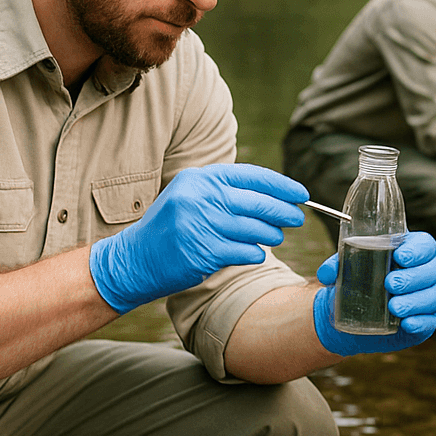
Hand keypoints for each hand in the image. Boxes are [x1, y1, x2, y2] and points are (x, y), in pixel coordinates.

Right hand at [88, 164, 306, 312]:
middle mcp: (200, 198)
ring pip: (255, 230)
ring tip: (277, 236)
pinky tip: (256, 253)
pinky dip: (255, 253)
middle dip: (284, 211)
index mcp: (200, 178)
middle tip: (299, 217)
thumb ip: (225, 191)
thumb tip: (275, 195)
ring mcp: (200, 225)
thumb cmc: (170, 226)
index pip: (252, 176)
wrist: (134, 258)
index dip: (281, 185)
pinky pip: (244, 252)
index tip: (301, 193)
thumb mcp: (191, 195)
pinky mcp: (203, 252)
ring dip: (272, 234)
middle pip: (258, 203)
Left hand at [313, 231, 435, 355]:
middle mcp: (430, 271)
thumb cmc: (361, 280)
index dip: (417, 250)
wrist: (359, 313)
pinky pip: (430, 321)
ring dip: (414, 302)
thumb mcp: (348, 269)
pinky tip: (406, 324)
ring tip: (394, 307)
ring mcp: (431, 295)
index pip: (425, 245)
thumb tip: (326, 274)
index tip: (399, 256)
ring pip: (432, 297)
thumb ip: (336, 266)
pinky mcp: (429, 319)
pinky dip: (419, 322)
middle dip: (412, 278)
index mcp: (415, 250)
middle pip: (432, 270)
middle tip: (389, 283)